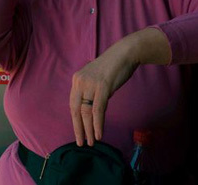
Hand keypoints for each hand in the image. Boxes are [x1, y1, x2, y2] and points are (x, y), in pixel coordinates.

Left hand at [69, 28, 170, 146]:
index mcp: (77, 80)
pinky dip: (97, 124)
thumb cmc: (112, 67)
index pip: (73, 104)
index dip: (75, 120)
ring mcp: (90, 84)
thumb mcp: (95, 79)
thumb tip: (90, 109)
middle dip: (78, 128)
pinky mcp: (102, 87)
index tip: (78, 132)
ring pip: (86, 112)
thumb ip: (90, 91)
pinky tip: (99, 134)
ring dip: (89, 129)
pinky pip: (97, 110)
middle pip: (76, 110)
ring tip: (91, 141)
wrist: (124, 54)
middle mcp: (80, 81)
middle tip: (81, 142)